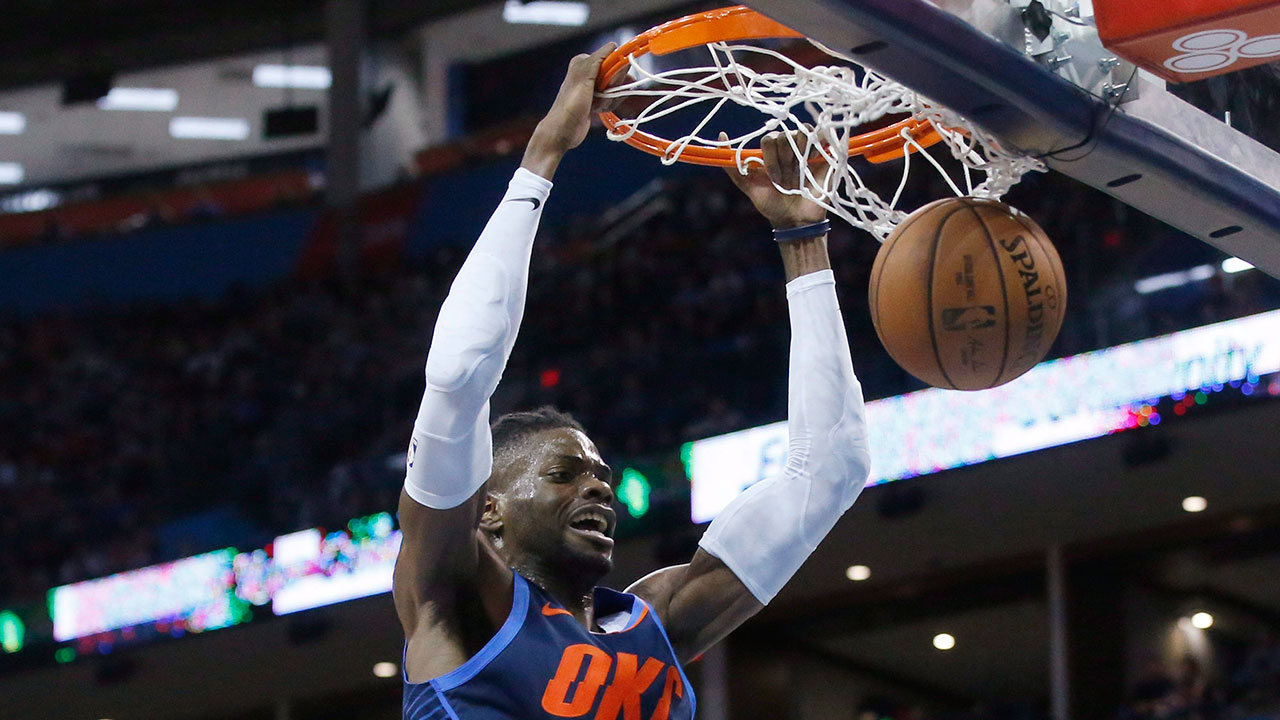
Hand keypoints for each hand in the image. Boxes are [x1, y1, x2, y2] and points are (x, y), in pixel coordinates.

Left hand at [521, 43, 617, 178]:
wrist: (562, 131)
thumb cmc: (570, 105)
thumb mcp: (584, 77)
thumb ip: (598, 59)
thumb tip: (613, 45)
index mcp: (584, 61)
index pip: (613, 57)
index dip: (616, 70)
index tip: (610, 83)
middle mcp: (589, 71)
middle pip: (617, 73)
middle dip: (615, 86)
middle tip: (602, 96)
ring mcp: (594, 86)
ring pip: (617, 87)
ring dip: (612, 98)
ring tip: (598, 105)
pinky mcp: (597, 99)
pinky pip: (613, 98)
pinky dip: (609, 104)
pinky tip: (598, 110)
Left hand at [722, 130, 827, 228]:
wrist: (795, 221)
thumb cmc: (771, 204)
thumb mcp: (747, 185)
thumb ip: (732, 165)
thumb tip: (720, 134)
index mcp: (772, 153)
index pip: (769, 138)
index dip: (770, 156)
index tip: (773, 177)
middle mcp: (789, 148)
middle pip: (785, 135)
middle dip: (784, 158)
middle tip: (787, 178)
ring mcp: (808, 150)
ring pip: (803, 131)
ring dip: (800, 152)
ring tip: (802, 170)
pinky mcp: (826, 153)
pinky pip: (822, 134)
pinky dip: (818, 142)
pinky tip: (813, 159)